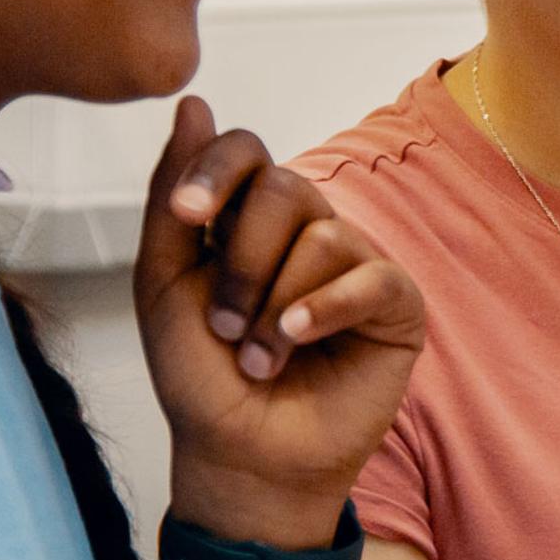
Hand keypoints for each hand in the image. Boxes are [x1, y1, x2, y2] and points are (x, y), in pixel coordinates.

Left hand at [133, 96, 422, 550]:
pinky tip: (299, 342)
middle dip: (243, 261)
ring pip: (323, 234)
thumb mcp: (163, 285)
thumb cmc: (200, 378)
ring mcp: (355, 264)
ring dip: (276, 303)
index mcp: (247, 220)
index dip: (215, 171)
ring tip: (260, 357)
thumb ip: (172, 199)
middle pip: (283, 188)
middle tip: (226, 328)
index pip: (246, 152)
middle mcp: (305, 231)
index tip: (186, 217)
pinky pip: (371, 275)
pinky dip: (326, 309)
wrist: (240, 457)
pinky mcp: (396, 304)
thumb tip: (194, 102)